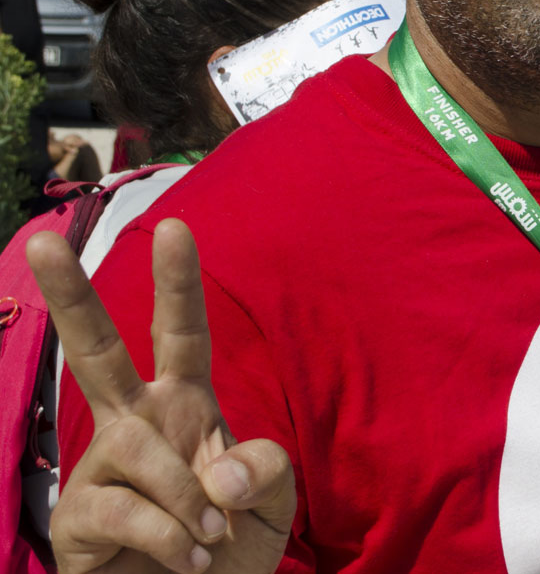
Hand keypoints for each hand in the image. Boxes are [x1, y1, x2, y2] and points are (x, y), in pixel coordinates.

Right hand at [27, 219, 294, 573]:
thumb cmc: (231, 548)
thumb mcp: (271, 502)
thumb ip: (263, 469)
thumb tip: (220, 471)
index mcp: (186, 405)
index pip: (182, 334)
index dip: (179, 283)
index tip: (175, 226)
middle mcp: (137, 424)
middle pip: (96, 351)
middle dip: (71, 297)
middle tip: (40, 241)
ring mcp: (102, 469)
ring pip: (141, 449)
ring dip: (191, 503)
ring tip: (209, 541)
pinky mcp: (78, 519)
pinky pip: (127, 510)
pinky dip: (171, 539)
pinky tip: (186, 560)